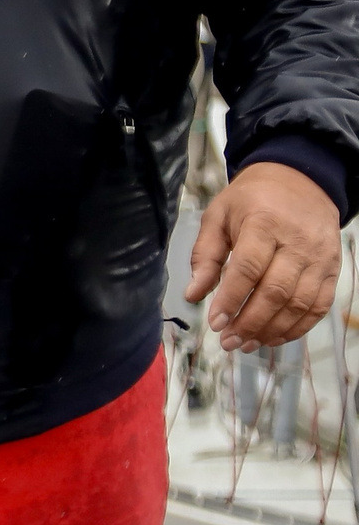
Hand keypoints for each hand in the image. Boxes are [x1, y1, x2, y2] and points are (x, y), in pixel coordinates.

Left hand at [186, 162, 340, 349]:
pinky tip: (274, 337)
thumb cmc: (251, 199)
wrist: (300, 180)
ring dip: (272, 330)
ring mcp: (320, 257)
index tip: (215, 323)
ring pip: (299, 303)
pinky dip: (297, 327)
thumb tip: (193, 295)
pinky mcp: (332, 268)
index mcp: (264, 224)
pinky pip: (319, 305)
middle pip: (275, 291)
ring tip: (246, 344)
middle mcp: (297, 242)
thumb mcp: (218, 216)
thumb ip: (205, 255)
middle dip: (250, 322)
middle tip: (228, 342)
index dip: (231, 299)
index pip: (248, 268)